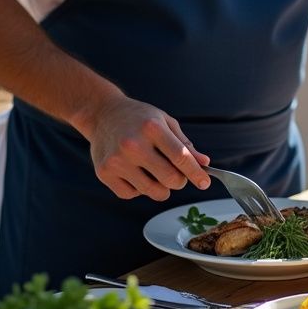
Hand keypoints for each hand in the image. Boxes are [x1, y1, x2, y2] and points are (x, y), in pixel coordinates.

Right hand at [85, 94, 210, 200]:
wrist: (103, 114)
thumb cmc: (138, 118)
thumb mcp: (164, 121)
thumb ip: (184, 143)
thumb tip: (204, 163)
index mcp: (152, 128)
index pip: (181, 157)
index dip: (196, 173)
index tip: (204, 183)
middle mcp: (133, 145)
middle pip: (170, 178)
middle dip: (180, 181)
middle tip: (177, 175)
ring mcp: (117, 161)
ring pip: (153, 191)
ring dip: (162, 188)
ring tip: (157, 174)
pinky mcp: (104, 173)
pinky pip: (132, 194)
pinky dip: (139, 189)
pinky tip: (136, 174)